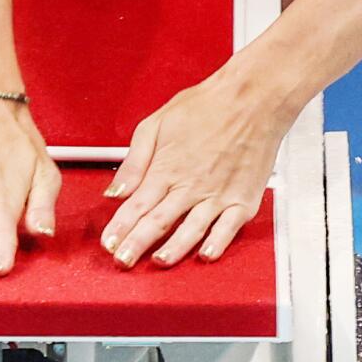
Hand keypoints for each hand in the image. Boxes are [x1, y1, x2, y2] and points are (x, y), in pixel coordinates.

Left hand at [102, 62, 285, 266]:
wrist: (253, 98)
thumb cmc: (207, 106)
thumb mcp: (156, 124)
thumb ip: (134, 161)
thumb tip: (115, 191)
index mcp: (167, 168)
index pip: (137, 205)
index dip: (120, 227)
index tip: (107, 244)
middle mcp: (191, 185)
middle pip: (158, 222)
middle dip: (136, 245)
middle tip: (121, 262)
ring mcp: (218, 194)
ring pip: (190, 230)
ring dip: (172, 250)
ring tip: (157, 263)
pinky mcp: (243, 199)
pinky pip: (228, 228)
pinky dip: (217, 243)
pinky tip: (205, 256)